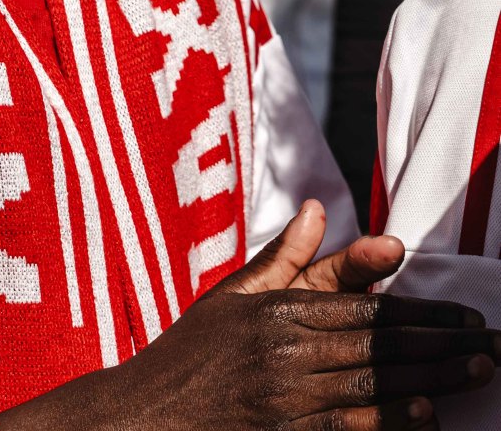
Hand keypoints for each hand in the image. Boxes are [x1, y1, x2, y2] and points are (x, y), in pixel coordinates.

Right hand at [103, 202, 498, 430]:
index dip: (417, 310)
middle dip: (439, 345)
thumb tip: (316, 207)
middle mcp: (285, 353)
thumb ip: (284, 257)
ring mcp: (286, 401)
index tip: (462, 315)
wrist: (148, 415)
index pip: (362, 306)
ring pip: (372, 385)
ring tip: (474, 376)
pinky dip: (390, 422)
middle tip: (489, 346)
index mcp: (276, 311)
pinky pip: (349, 428)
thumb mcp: (232, 295)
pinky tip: (426, 417)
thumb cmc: (194, 351)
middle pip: (377, 345)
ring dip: (430, 382)